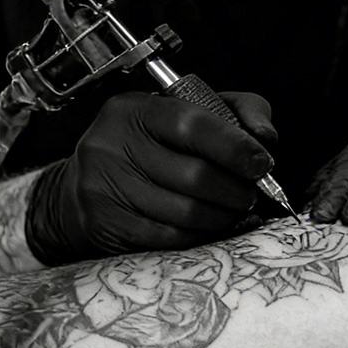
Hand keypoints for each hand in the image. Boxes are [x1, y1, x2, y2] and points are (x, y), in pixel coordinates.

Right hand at [25, 90, 274, 261]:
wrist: (81, 185)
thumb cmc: (145, 147)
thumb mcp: (182, 114)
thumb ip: (234, 112)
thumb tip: (265, 139)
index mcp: (133, 110)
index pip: (191, 124)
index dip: (234, 146)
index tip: (261, 163)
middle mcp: (111, 144)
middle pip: (194, 176)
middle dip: (236, 191)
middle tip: (248, 195)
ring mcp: (104, 186)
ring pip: (185, 213)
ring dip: (222, 217)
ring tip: (231, 211)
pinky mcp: (105, 223)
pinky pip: (168, 238)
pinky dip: (198, 236)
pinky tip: (205, 227)